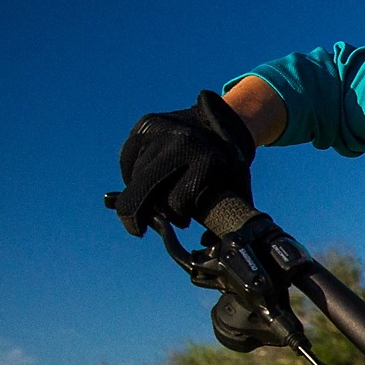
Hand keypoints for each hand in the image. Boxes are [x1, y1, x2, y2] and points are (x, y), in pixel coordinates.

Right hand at [115, 90, 256, 235]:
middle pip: (144, 187)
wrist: (222, 119)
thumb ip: (228, 214)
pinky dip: (133, 175)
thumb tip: (206, 245)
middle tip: (137, 230)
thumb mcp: (236, 185)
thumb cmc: (228, 162)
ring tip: (155, 200)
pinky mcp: (144, 125)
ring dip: (140, 194)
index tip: (183, 222)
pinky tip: (146, 181)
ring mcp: (160, 130)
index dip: (178, 216)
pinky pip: (128, 161)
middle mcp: (181, 140)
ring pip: (135, 176)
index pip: (177, 201)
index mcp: (207, 157)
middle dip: (134, 214)